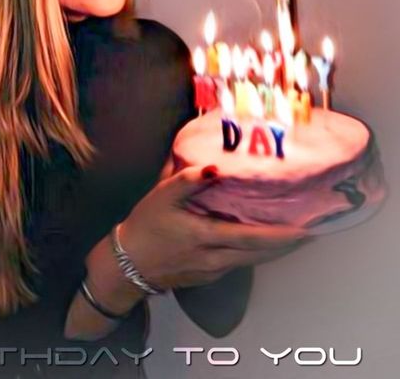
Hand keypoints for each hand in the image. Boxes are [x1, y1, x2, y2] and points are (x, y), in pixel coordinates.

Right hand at [120, 165, 311, 289]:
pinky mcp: (211, 276)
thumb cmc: (146, 224)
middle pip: (261, 253)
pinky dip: (260, 253)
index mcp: (206, 236)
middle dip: (290, 244)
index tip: (306, 229)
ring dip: (279, 250)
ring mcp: (215, 270)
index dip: (281, 236)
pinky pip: (242, 263)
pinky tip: (268, 244)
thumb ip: (189, 179)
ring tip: (300, 236)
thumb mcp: (162, 195)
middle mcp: (216, 258)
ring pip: (254, 260)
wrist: (129, 263)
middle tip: (315, 231)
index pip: (252, 238)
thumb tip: (216, 167)